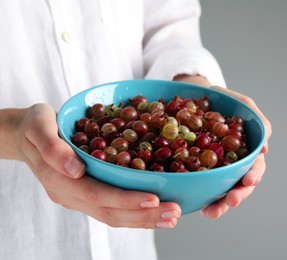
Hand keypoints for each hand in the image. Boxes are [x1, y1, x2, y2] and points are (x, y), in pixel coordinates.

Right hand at [1, 103, 180, 227]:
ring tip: (171, 218)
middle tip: (173, 213)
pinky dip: (135, 213)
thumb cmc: (35, 126)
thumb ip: (52, 147)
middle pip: (110, 212)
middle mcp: (71, 195)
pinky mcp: (87, 195)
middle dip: (144, 215)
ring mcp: (78, 198)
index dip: (126, 199)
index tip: (154, 198)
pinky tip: (155, 211)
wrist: (27, 136)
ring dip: (144, 219)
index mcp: (59, 180)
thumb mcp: (38, 126)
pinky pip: (112, 209)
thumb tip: (76, 168)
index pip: (97, 195)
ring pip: (113, 216)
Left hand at [201, 86, 271, 217]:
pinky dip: (200, 194)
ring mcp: (217, 167)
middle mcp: (235, 162)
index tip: (248, 181)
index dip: (253, 175)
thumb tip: (266, 148)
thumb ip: (258, 120)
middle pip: (240, 184)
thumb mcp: (243, 104)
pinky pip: (201, 182)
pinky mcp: (199, 167)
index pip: (255, 167)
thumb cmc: (225, 100)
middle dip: (237, 195)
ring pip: (221, 189)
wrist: (198, 96)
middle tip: (230, 202)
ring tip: (211, 212)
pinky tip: (196, 204)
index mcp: (248, 150)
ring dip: (219, 203)